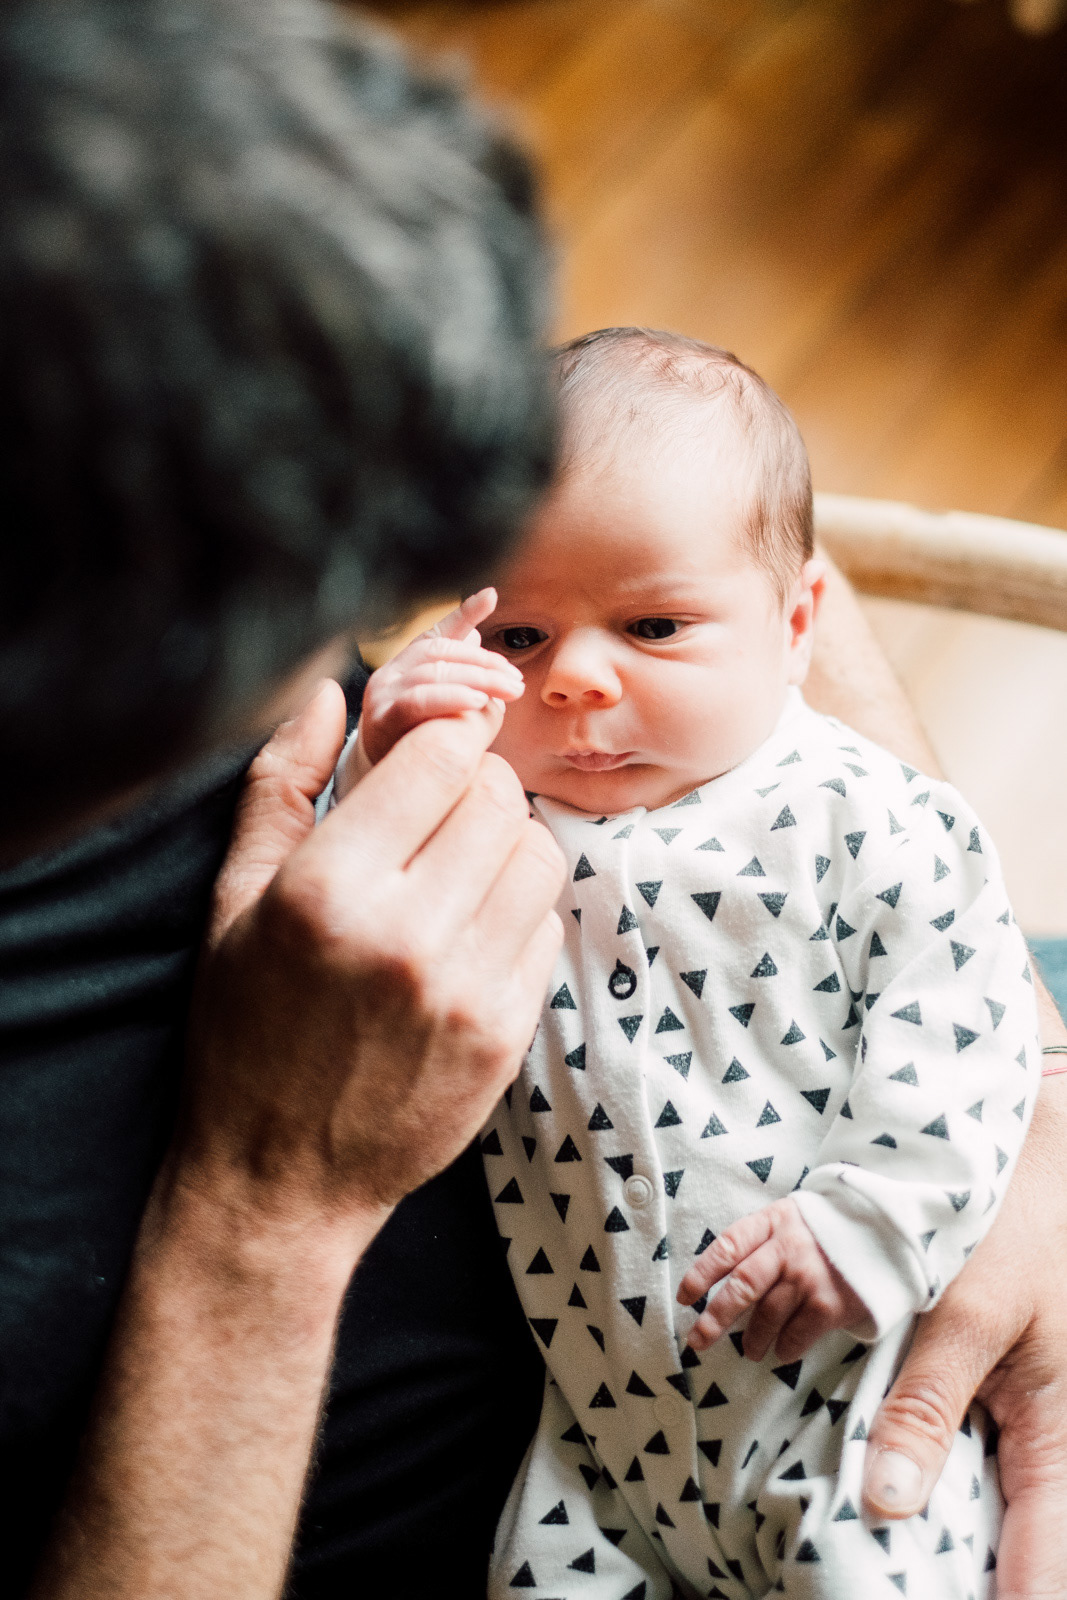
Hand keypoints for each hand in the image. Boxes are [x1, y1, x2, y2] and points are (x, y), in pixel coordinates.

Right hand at [180, 674, 564, 1224]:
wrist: (280, 1178)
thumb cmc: (245, 1030)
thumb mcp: (233, 902)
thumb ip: (280, 784)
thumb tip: (326, 690)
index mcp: (328, 889)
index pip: (441, 756)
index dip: (443, 740)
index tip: (430, 756)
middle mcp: (406, 934)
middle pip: (498, 797)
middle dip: (473, 789)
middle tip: (437, 818)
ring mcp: (467, 988)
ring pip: (538, 854)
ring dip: (504, 847)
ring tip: (456, 874)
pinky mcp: (507, 1033)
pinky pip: (546, 926)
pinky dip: (517, 913)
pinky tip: (468, 936)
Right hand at [357, 588, 523, 767]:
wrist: (381, 782)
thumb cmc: (415, 740)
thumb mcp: (442, 704)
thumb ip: (458, 670)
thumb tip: (477, 633)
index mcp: (407, 663)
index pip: (439, 632)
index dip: (464, 614)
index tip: (491, 598)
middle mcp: (391, 673)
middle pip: (441, 653)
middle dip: (485, 664)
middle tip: (516, 680)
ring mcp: (383, 694)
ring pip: (433, 673)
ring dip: (476, 679)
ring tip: (506, 690)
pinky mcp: (382, 721)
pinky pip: (417, 702)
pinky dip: (450, 697)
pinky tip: (476, 701)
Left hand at [677, 1196, 869, 1361]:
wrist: (882, 1235)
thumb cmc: (824, 1232)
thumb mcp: (789, 1220)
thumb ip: (759, 1242)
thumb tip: (720, 1282)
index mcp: (772, 1222)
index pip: (727, 1247)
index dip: (702, 1273)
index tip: (685, 1296)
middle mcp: (788, 1247)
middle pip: (742, 1286)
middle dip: (715, 1318)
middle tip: (698, 1341)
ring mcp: (810, 1276)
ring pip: (767, 1315)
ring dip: (752, 1339)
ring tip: (749, 1350)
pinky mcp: (831, 1303)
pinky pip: (797, 1334)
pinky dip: (785, 1348)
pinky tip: (781, 1352)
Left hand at [861, 1064, 1066, 1599]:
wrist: (1047, 1161)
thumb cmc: (1017, 1229)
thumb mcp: (966, 1313)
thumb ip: (927, 1406)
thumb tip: (889, 1504)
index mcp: (1054, 1436)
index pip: (1040, 1566)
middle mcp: (1055, 1441)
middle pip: (1030, 1550)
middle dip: (987, 1582)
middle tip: (910, 1594)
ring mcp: (1038, 1422)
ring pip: (1013, 1513)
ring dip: (979, 1550)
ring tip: (918, 1576)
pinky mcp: (1015, 1398)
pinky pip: (997, 1469)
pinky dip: (964, 1497)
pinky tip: (918, 1508)